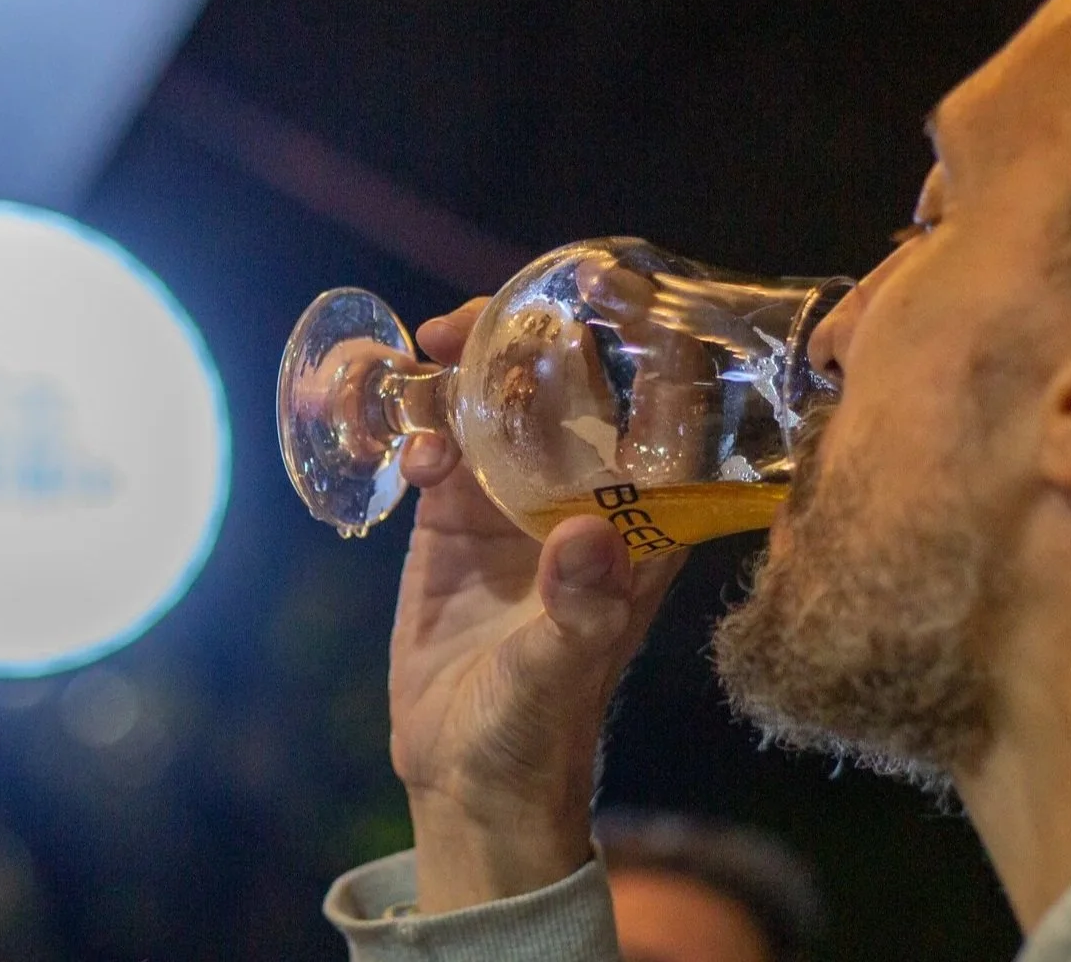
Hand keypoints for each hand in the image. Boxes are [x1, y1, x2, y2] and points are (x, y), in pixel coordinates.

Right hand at [387, 299, 687, 912]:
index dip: (650, 350)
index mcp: (638, 525)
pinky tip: (407, 450)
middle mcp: (583, 499)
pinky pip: (440, 447)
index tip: (617, 296)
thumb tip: (586, 536)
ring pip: (499, 406)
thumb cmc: (538, 728)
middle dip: (534, 340)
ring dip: (467, 368)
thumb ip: (579, 608)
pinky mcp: (453, 520)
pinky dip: (420, 428)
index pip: (663, 419)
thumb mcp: (560, 672)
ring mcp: (515, 503)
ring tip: (429, 347)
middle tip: (482, 315)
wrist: (467, 774)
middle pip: (573, 391)